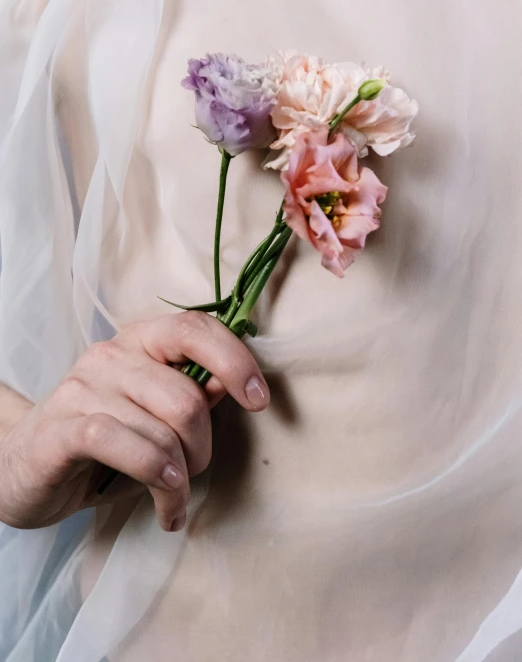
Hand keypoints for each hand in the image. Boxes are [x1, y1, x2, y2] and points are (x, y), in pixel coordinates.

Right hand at [0, 312, 268, 531]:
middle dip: (203, 448)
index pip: (195, 327)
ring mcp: (82, 389)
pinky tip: (164, 504)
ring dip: (181, 479)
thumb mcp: (153, 415)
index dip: (236, 360)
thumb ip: (192, 395)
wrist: (20, 466)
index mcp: (139, 341)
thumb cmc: (100, 441)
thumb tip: (234, 385)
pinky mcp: (61, 429)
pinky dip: (157, 479)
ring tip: (173, 501)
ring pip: (162, 430)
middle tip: (193, 473)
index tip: (260, 401)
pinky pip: (125, 446)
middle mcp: (110, 355)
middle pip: (187, 397)